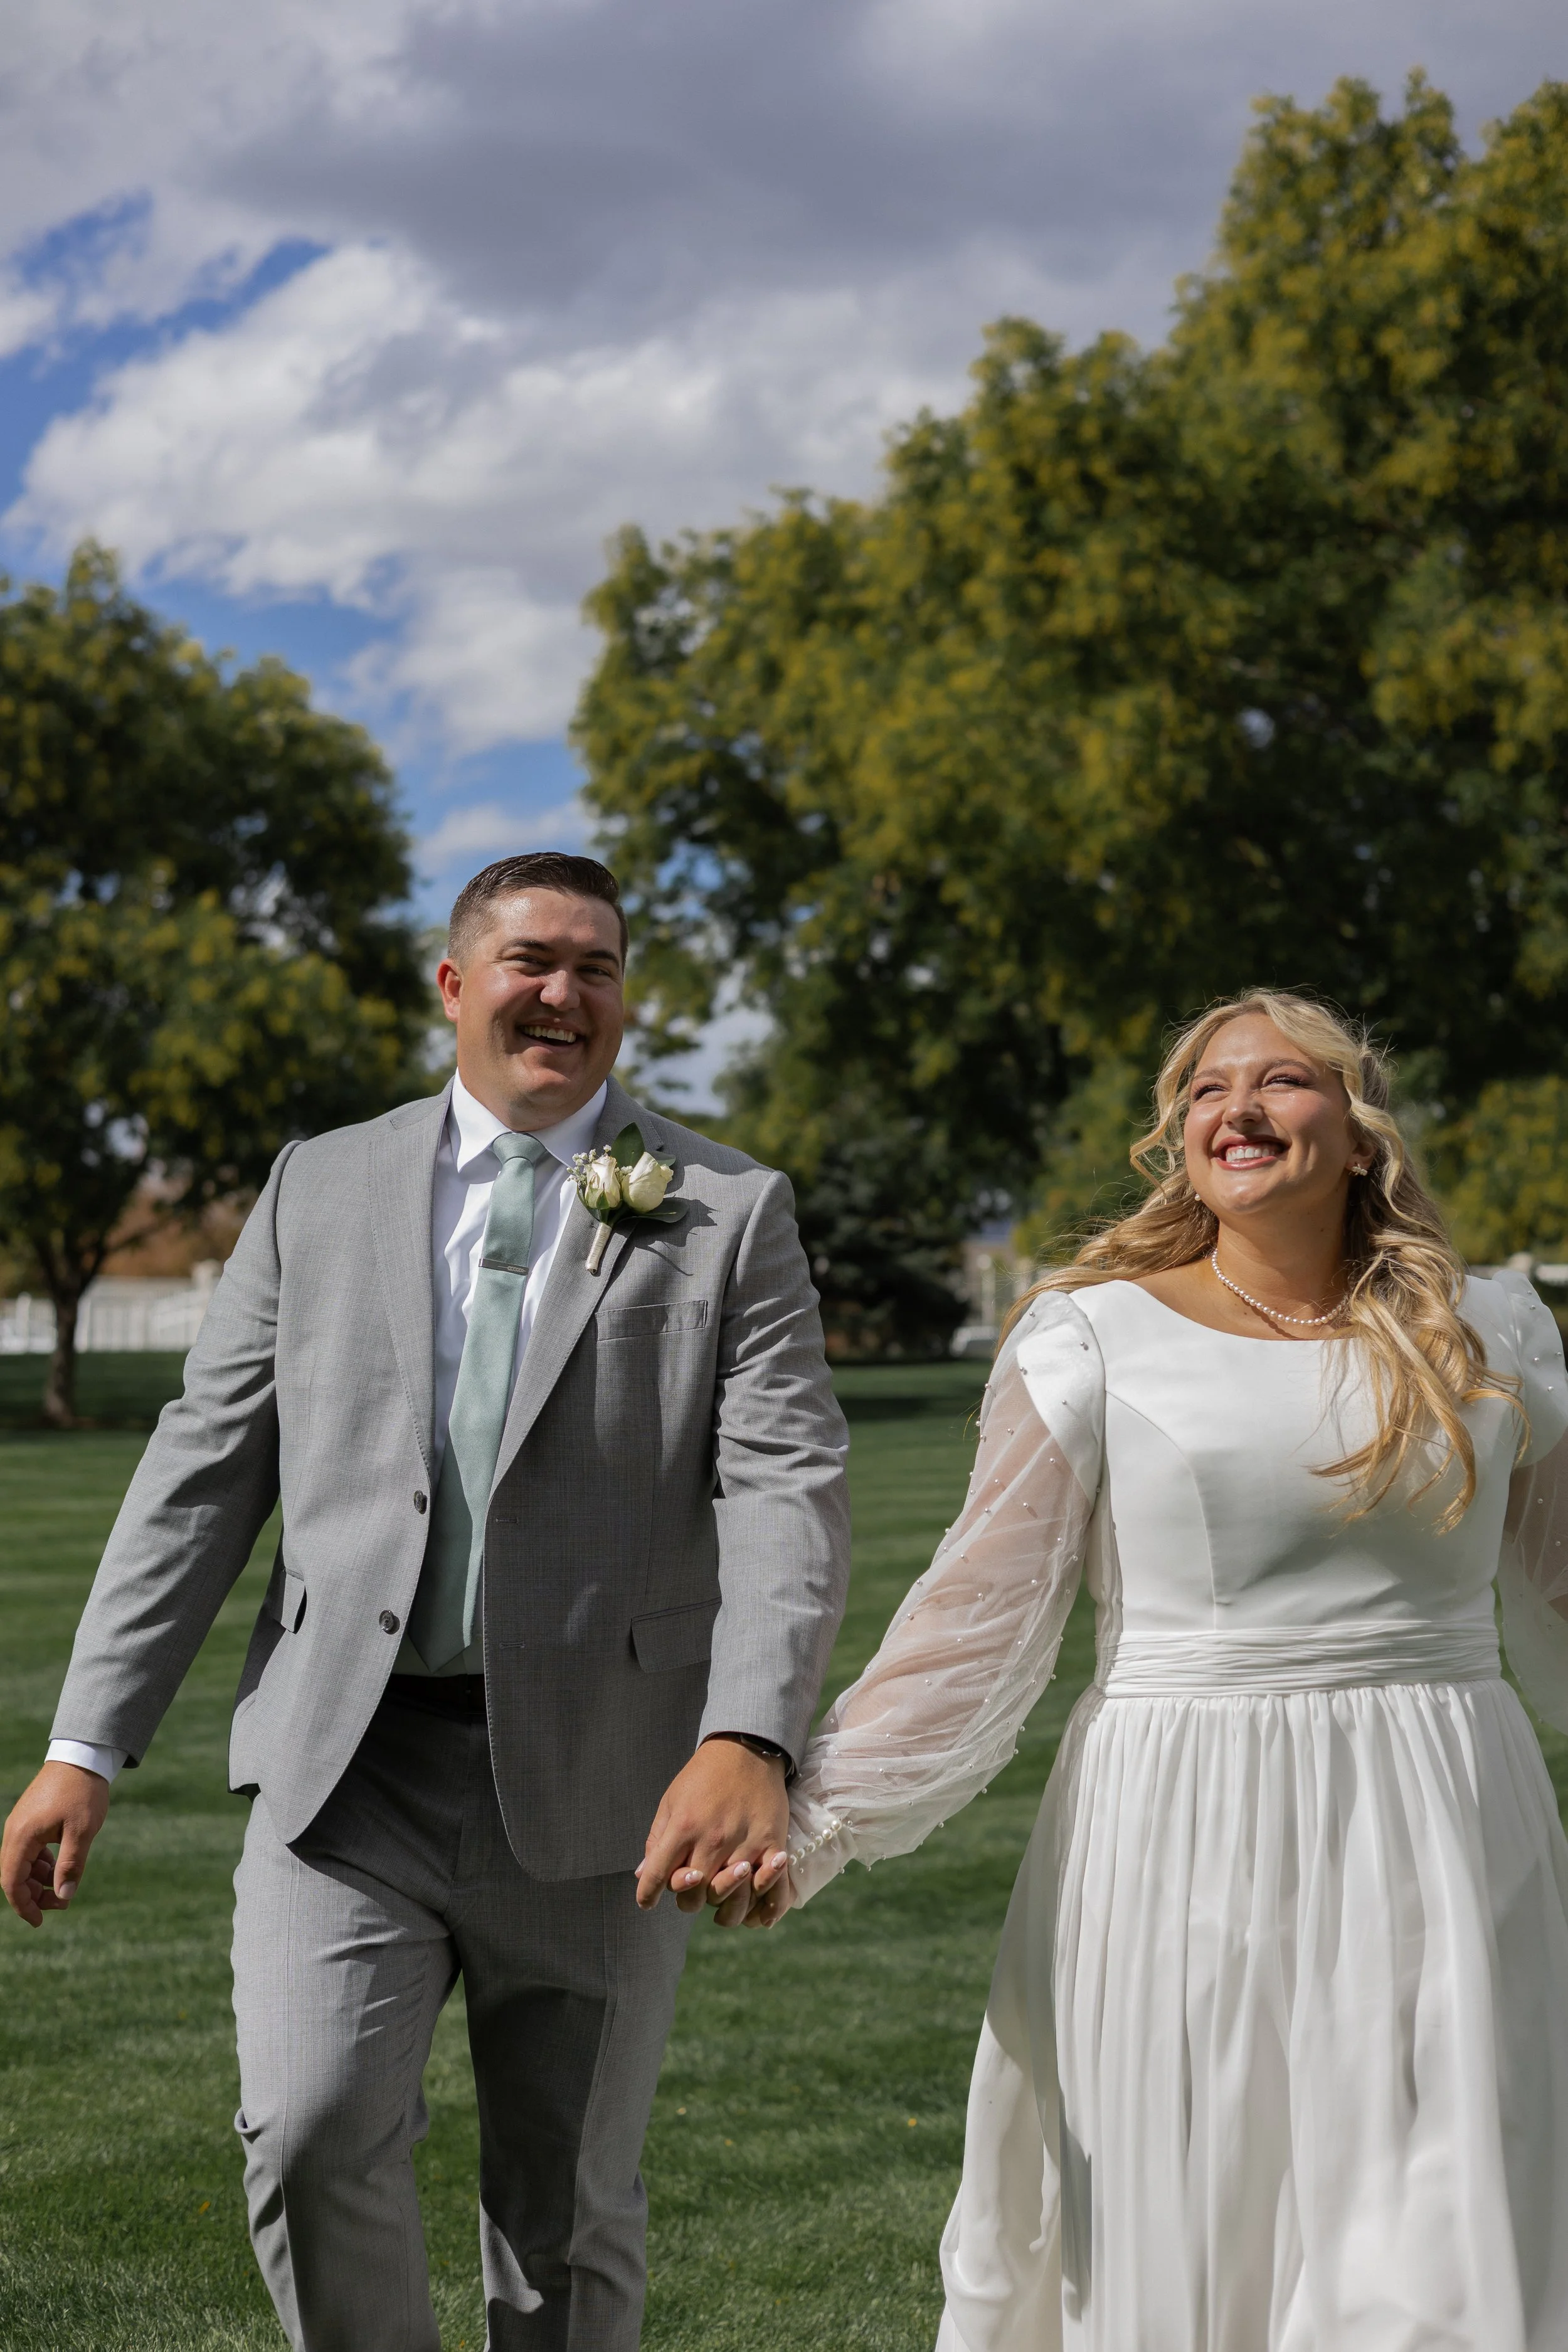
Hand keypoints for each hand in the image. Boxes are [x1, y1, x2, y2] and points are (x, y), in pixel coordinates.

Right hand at [1, 1762, 111, 1928]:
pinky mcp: (31, 1819)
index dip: (24, 1905)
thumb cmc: (83, 1792)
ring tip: (63, 1890)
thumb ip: (71, 1865)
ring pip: (22, 1863)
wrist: (83, 1755)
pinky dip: (41, 1864)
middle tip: (61, 1905)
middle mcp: (15, 1831)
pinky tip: (59, 1869)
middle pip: (14, 1875)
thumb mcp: (82, 1831)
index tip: (40, 1922)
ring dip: (38, 1880)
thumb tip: (64, 1897)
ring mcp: (21, 1824)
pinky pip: (29, 1850)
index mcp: (22, 1836)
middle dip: (33, 1895)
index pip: (12, 1881)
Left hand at [636, 1736, 790, 1925]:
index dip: (647, 1895)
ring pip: (730, 1899)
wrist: (746, 1750)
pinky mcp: (772, 1845)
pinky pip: (771, 1889)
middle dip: (686, 1898)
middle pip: (693, 1895)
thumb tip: (642, 1875)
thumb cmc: (703, 1777)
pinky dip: (766, 1909)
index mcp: (684, 1827)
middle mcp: (713, 1840)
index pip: (658, 1876)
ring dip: (722, 1908)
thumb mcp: (671, 1801)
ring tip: (720, 1901)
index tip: (647, 1901)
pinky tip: (759, 1916)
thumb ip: (657, 1840)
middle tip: (691, 1887)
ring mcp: (745, 1845)